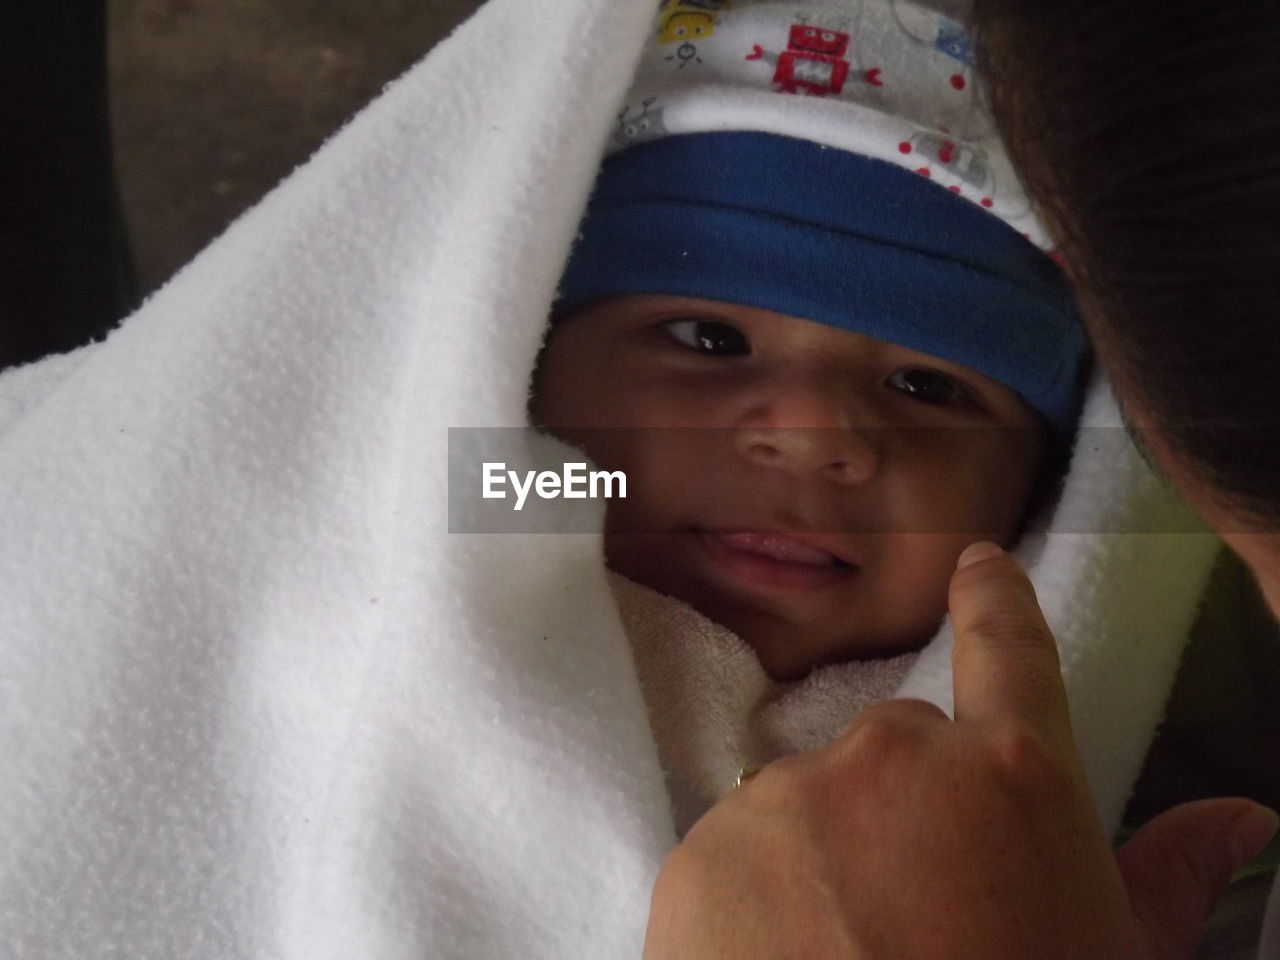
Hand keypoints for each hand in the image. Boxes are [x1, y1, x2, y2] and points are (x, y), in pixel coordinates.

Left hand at [644, 543, 1277, 959]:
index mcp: (1011, 776)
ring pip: (813, 799)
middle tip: (920, 908)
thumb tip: (1244, 815)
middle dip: (912, 807)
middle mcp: (895, 757)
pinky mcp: (703, 846)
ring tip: (845, 951)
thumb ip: (1167, 877)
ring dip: (828, 853)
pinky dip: (754, 895)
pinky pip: (736, 849)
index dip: (994, 603)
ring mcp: (788, 796)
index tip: (974, 564)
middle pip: (900, 748)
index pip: (1008, 651)